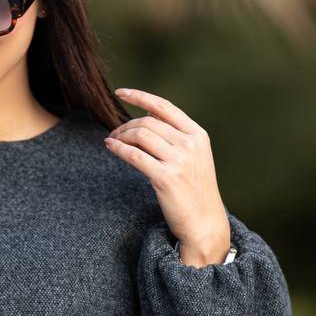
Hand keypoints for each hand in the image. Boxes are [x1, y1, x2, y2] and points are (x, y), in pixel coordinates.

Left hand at [105, 88, 230, 266]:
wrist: (205, 223)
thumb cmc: (195, 192)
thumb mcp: (195, 158)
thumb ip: (177, 137)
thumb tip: (147, 117)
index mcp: (198, 135)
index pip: (164, 106)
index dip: (139, 96)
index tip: (120, 92)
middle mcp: (190, 144)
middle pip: (148, 122)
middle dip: (126, 124)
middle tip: (115, 133)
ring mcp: (179, 161)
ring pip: (140, 136)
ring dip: (120, 136)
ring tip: (112, 141)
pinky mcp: (165, 178)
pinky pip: (134, 155)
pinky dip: (118, 148)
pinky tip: (110, 147)